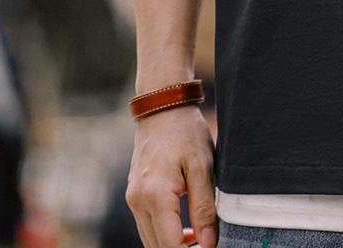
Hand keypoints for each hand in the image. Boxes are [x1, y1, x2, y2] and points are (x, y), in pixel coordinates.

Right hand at [125, 104, 217, 247]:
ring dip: (172, 244)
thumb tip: (208, 243)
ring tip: (199, 237)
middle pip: (156, 247)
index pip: (170, 245)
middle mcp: (138, 201)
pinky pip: (147, 225)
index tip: (209, 246)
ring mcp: (133, 198)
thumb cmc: (185, 132)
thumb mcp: (203, 167)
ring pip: (149, 239)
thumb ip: (204, 207)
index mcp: (155, 196)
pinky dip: (163, 232)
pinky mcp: (134, 194)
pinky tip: (185, 227)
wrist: (163, 107)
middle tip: (206, 243)